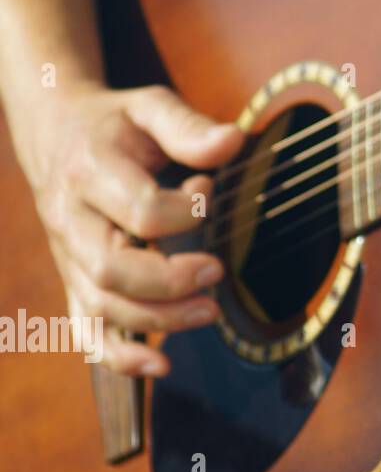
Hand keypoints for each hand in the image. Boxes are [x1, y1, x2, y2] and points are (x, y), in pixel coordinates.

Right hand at [17, 83, 242, 375]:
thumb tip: (234, 142)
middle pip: (113, 268)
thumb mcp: (150, 107)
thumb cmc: (115, 123)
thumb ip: (189, 126)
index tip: (210, 190)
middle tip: (217, 273)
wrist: (55, 134)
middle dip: (171, 279)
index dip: (187, 210)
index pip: (140, 210)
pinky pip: (85, 329)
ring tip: (209, 312)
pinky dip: (119, 355)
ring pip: (102, 305)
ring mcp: (68, 256)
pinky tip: (161, 364)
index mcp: (90, 173)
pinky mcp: (74, 279)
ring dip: (158, 318)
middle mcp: (70, 220)